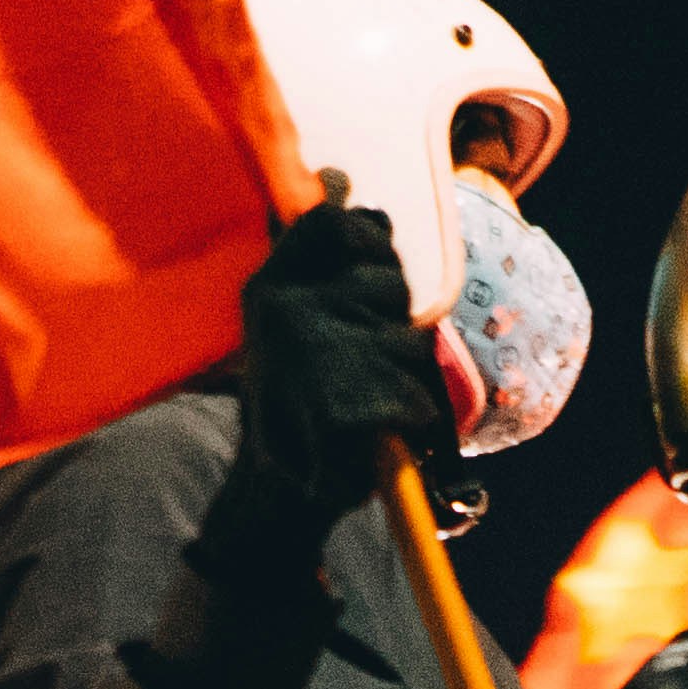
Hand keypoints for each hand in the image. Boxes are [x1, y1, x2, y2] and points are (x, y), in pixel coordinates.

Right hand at [212, 195, 446, 564]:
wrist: (275, 499)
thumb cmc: (295, 407)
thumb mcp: (293, 323)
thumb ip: (325, 264)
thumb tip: (350, 190)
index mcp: (268, 289)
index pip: (330, 223)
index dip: (363, 236)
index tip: (371, 252)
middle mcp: (287, 312)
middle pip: (387, 281)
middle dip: (392, 317)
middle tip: (361, 361)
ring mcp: (319, 358)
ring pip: (410, 341)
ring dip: (404, 375)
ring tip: (365, 405)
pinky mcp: (352, 408)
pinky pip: (420, 393)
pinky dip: (413, 419)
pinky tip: (379, 436)